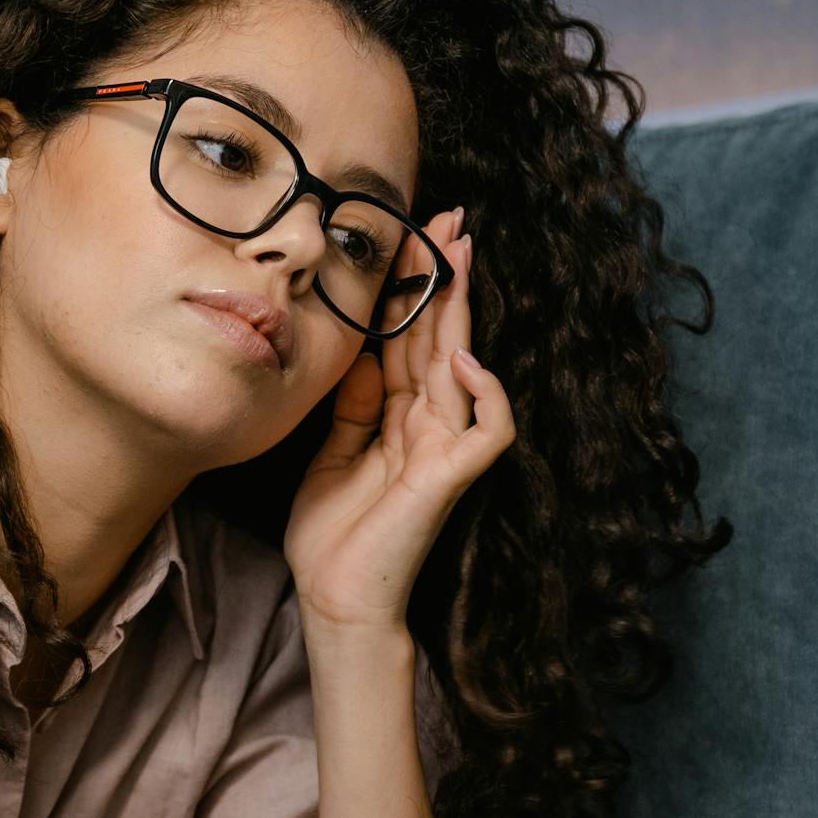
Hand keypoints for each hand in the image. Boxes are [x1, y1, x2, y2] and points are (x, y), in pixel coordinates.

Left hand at [283, 206, 515, 632]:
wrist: (334, 600)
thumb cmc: (331, 539)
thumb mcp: (327, 454)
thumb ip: (351, 407)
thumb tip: (361, 355)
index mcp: (398, 416)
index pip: (409, 338)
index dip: (412, 288)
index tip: (409, 233)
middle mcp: (428, 424)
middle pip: (440, 337)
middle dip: (445, 276)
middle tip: (449, 217)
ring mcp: (444, 448)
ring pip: (463, 365)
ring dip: (462, 309)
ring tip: (458, 254)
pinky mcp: (452, 477)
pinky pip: (489, 428)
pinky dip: (486, 393)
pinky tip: (464, 359)